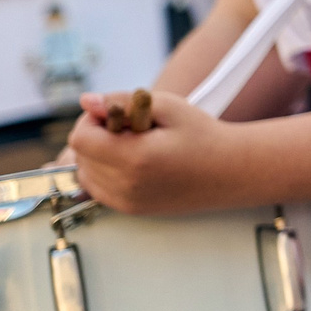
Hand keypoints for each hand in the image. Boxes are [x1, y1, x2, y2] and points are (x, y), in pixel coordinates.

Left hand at [66, 90, 248, 214]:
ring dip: (98, 156)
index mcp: (134, 158)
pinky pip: (98, 189)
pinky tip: (132, 161)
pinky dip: (105, 173)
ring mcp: (126, 202)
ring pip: (84, 175)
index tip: (114, 114)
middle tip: (127, 128)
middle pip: (79, 157)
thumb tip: (86, 101)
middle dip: (95, 137)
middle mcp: (125, 185)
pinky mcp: (130, 210)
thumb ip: (122, 100)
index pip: (80, 139)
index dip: (91, 120)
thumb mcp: (168, 106)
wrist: (230, 170)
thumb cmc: (203, 135)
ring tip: (132, 145)